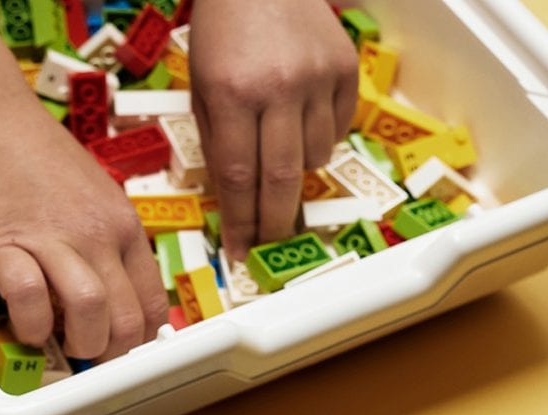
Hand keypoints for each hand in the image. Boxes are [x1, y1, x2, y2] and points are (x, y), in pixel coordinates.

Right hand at [0, 107, 168, 360]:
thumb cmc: (36, 159)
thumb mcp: (96, 196)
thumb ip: (107, 242)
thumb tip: (110, 291)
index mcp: (124, 227)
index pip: (152, 302)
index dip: (140, 339)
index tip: (121, 349)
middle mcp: (98, 236)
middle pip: (128, 318)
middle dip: (111, 354)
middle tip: (90, 359)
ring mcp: (55, 240)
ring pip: (91, 312)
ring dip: (78, 344)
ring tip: (60, 344)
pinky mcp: (8, 247)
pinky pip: (31, 300)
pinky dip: (30, 325)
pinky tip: (24, 324)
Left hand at [190, 0, 358, 258]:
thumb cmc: (222, 32)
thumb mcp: (201, 86)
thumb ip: (218, 141)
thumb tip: (235, 197)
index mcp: (233, 93)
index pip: (239, 177)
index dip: (240, 221)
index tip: (239, 249)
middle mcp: (280, 88)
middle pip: (282, 179)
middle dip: (274, 222)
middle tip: (269, 245)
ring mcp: (318, 78)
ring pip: (314, 158)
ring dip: (296, 175)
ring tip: (279, 169)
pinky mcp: (346, 68)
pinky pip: (338, 129)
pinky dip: (320, 142)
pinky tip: (301, 131)